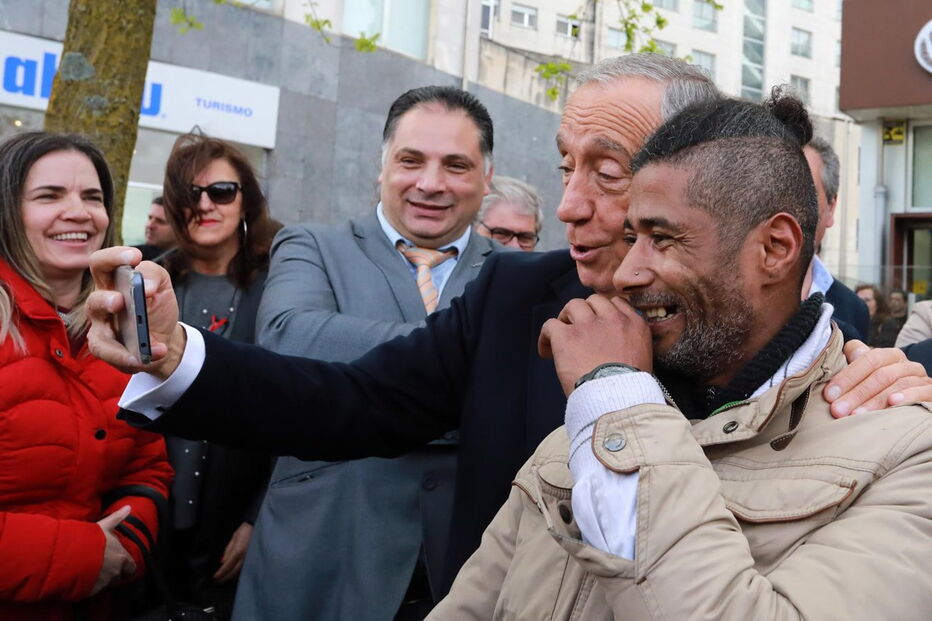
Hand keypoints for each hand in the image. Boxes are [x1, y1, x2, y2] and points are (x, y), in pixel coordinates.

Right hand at [87, 247, 184, 379]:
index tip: (135, 256)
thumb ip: (154, 275)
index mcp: (113, 280)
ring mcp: (101, 325)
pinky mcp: (104, 347)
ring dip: (117, 334)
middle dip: (106, 300)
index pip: (102, 263)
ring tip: (142, 334)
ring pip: (98, 332)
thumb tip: (146, 286)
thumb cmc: (156, 307)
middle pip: (94, 297)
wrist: (165, 337)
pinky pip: (108, 352)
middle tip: (121, 301)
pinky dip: (129, 355)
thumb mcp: (162, 286)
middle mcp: (102, 301)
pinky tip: (152, 352)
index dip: (114, 257)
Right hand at [91, 506, 136, 595]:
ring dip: (101, 579)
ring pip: (106, 584)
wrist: (69, 555)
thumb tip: (128, 507)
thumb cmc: (89, 539)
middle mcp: (115, 571)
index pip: (131, 567)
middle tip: (103, 567)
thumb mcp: (104, 527)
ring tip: (90, 569)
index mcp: (122, 557)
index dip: (127, 566)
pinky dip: (89, 585)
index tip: (120, 563)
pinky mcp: (91, 591)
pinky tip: (82, 576)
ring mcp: (103, 583)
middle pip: (119, 577)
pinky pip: (93, 590)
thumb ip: (117, 518)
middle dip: (114, 573)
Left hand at [213, 522, 252, 582]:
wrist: (257, 526)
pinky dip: (238, 572)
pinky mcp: (253, 558)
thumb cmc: (245, 530)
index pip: (228, 566)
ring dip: (232, 576)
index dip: (221, 573)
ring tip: (225, 578)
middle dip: (225, 577)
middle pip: (234, 571)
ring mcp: (250, 558)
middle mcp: (245, 556)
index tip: (215, 578)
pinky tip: (235, 573)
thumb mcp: (234, 538)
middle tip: (218, 581)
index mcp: (238, 551)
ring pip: (240, 571)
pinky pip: (245, 568)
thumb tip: (222, 561)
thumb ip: (228, 550)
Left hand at [539, 295, 652, 395]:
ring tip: (562, 337)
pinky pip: (550, 325)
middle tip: (578, 331)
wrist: (618, 400)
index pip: (616, 304)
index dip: (603, 313)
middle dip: (585, 313)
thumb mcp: (644, 360)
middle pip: (593, 301)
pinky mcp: (566, 336)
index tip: (597, 325)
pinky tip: (546, 352)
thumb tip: (615, 349)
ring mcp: (588, 325)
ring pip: (573, 306)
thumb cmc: (630, 390)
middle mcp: (612, 319)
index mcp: (635, 324)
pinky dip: (545, 337)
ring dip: (566, 319)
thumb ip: (632, 345)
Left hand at [824, 340, 930, 416]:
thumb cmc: (882, 390)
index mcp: (888, 356)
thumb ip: (853, 364)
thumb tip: (833, 357)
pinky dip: (907, 397)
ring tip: (857, 415)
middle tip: (838, 411)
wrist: (915, 400)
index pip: (867, 360)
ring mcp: (920, 378)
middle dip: (856, 394)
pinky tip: (892, 404)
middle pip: (880, 375)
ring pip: (897, 384)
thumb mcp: (867, 375)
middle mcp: (906, 364)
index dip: (847, 377)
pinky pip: (922, 391)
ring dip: (875, 401)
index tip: (828, 395)